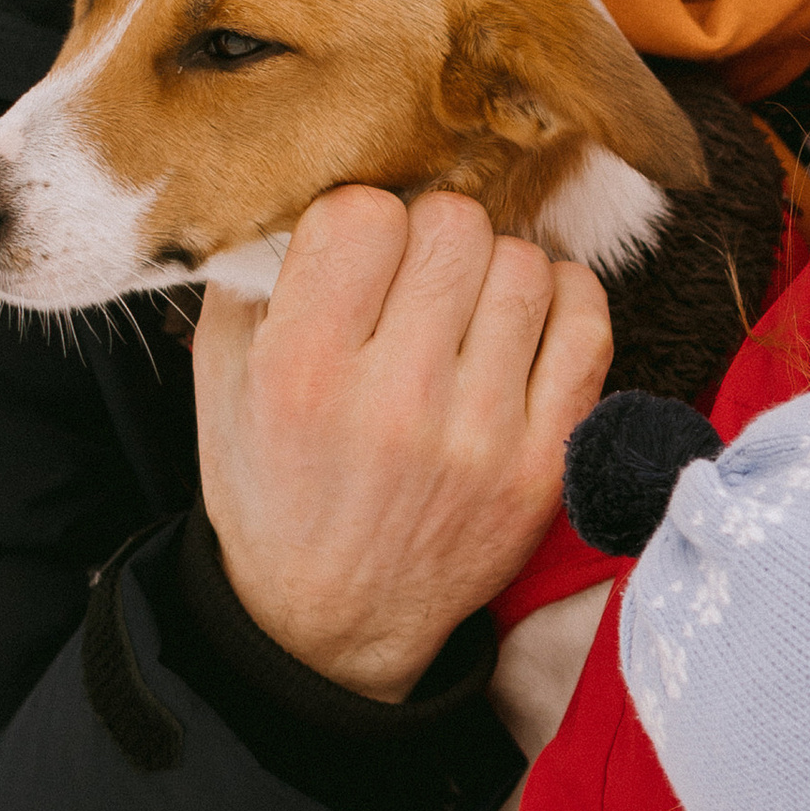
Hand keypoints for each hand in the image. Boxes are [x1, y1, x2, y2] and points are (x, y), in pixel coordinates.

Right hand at [195, 190, 610, 701]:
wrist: (334, 623)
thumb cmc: (277, 491)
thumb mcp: (221, 386)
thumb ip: (252, 281)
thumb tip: (305, 187)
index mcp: (303, 372)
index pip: (364, 215)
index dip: (362, 218)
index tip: (357, 251)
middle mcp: (397, 402)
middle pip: (454, 226)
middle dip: (431, 234)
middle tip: (416, 274)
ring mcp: (482, 436)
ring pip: (525, 266)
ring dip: (495, 268)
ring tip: (466, 302)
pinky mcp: (544, 465)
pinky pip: (588, 329)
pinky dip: (565, 300)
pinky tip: (528, 317)